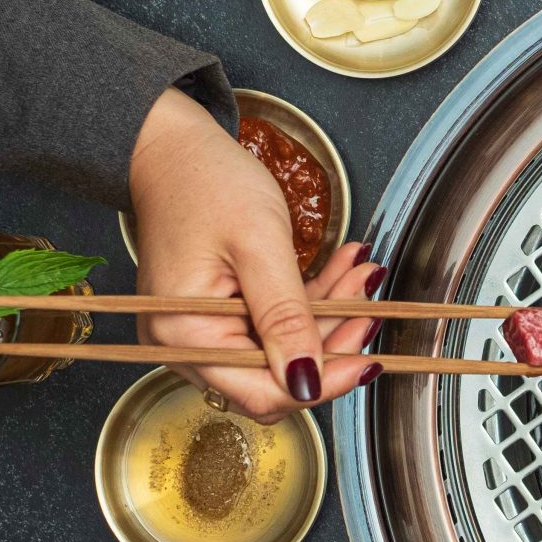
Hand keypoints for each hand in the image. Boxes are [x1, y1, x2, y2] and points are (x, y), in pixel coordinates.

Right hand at [127, 89, 382, 420]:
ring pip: (283, 347)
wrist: (172, 148)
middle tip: (369, 302)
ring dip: (328, 314)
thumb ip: (284, 316)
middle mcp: (187, 344)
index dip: (322, 383)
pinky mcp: (218, 313)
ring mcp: (202, 330)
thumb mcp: (259, 245)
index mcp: (184, 335)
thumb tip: (307, 382)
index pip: (263, 392)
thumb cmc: (204, 183)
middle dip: (332, 340)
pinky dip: (310, 300)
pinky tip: (341, 271)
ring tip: (361, 274)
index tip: (368, 361)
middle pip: (276, 373)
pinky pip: (273, 323)